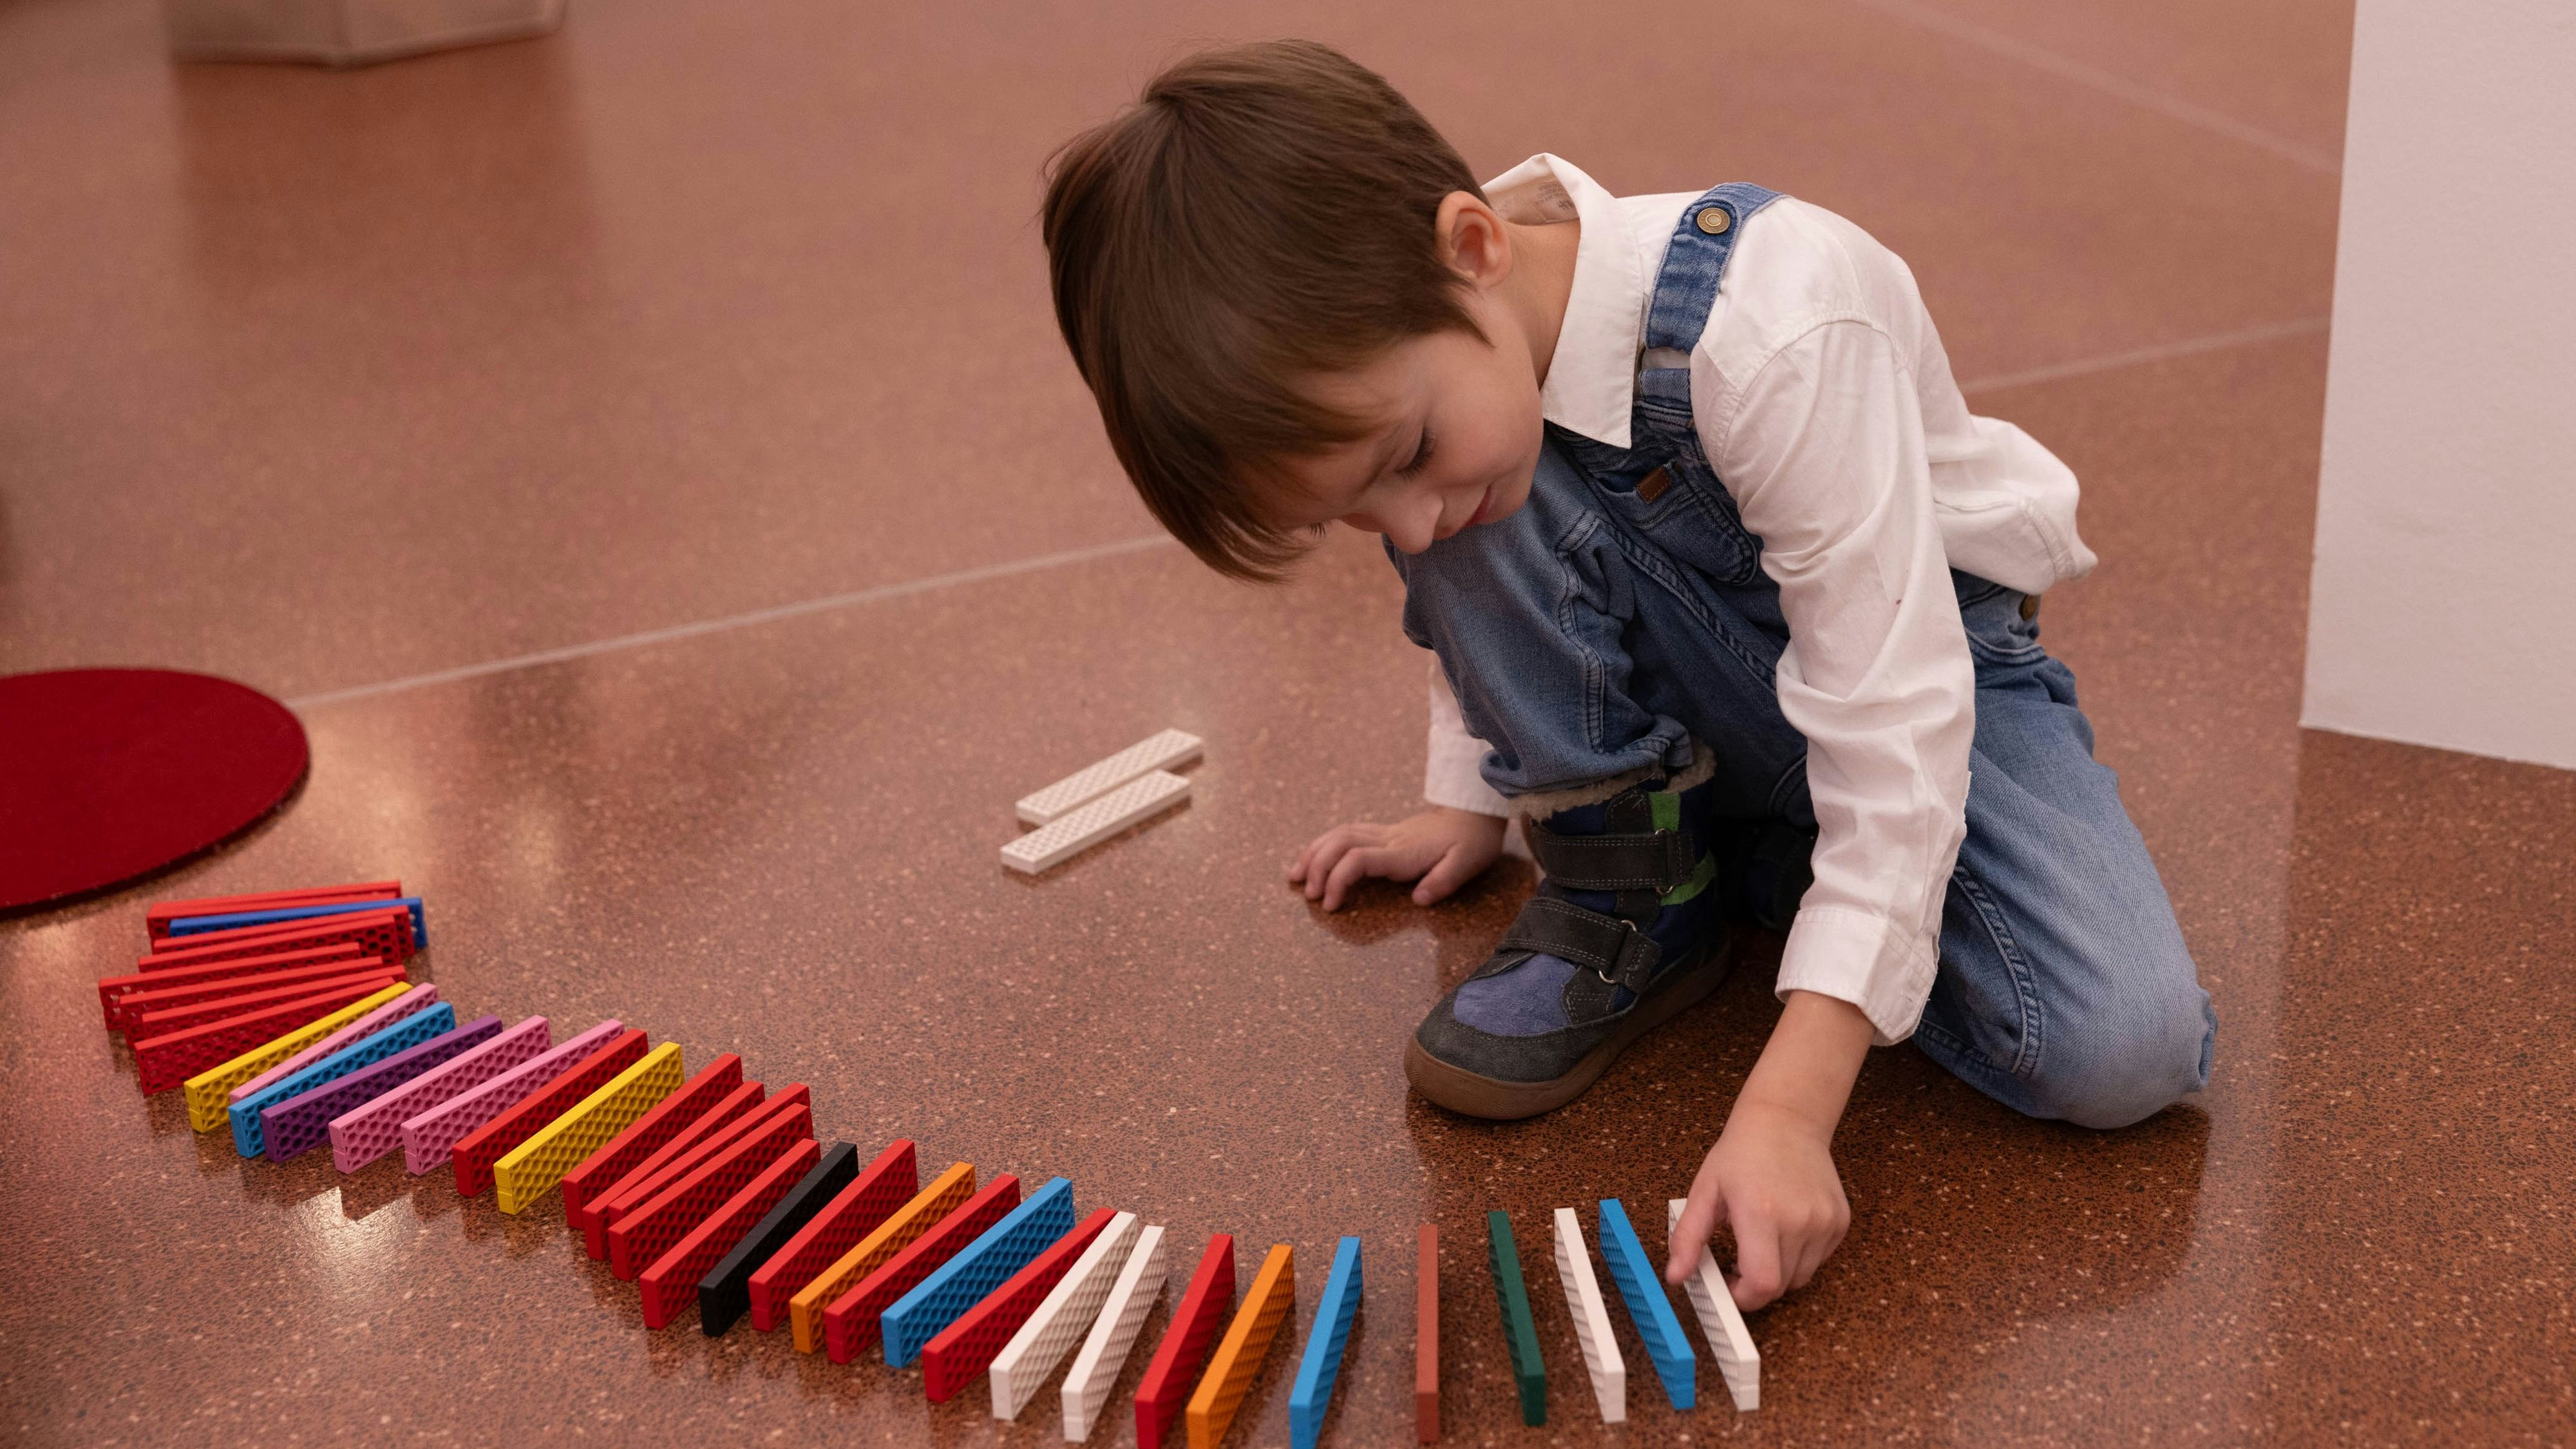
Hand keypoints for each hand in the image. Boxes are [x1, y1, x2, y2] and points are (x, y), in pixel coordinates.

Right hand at [1288, 807, 1506, 910]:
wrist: (1474, 812)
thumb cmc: (1472, 842)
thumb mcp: (1467, 864)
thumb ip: (1443, 881)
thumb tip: (1418, 899)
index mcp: (1404, 852)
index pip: (1359, 859)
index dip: (1338, 880)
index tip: (1330, 905)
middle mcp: (1389, 839)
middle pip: (1340, 843)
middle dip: (1317, 867)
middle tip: (1308, 895)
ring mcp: (1385, 833)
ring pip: (1338, 834)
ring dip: (1314, 853)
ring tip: (1295, 875)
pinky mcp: (1384, 832)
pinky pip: (1346, 833)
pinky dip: (1324, 844)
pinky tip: (1314, 858)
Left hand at [1664, 990, 1872, 1308]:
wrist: (1786, 1119)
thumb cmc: (1741, 1152)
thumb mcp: (1705, 1190)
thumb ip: (1688, 1237)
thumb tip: (1676, 1277)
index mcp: (1761, 1213)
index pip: (1762, 1284)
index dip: (1743, 1297)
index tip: (1728, 1286)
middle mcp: (1800, 1221)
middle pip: (1781, 1286)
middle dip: (1755, 1286)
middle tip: (1738, 1263)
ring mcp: (1825, 1222)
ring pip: (1801, 1277)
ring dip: (1779, 1272)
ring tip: (1761, 1242)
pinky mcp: (1840, 1221)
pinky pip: (1818, 1259)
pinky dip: (1800, 1256)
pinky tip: (1784, 1228)